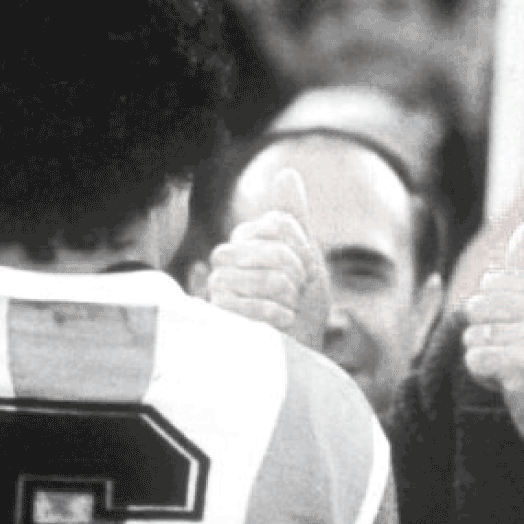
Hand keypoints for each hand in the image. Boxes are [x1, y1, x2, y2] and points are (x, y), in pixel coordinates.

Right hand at [205, 168, 331, 349]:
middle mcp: (227, 257)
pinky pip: (252, 303)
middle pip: (274, 250)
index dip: (302, 250)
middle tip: (294, 294)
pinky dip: (275, 317)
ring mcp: (219, 285)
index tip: (302, 271)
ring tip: (285, 310)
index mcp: (247, 239)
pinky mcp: (217, 313)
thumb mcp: (306, 258)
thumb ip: (292, 217)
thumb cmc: (300, 306)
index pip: (280, 224)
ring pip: (265, 277)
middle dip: (295, 275)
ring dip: (286, 298)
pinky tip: (276, 326)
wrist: (298, 351)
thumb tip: (286, 172)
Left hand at [462, 222, 523, 471]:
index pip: (489, 286)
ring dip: (485, 359)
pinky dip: (483, 377)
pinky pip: (474, 360)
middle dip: (486, 336)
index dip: (496, 315)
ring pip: (472, 336)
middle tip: (518, 357)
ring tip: (515, 371)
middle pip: (476, 308)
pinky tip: (510, 386)